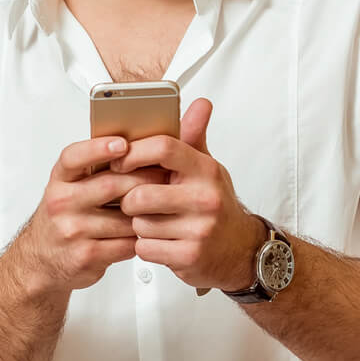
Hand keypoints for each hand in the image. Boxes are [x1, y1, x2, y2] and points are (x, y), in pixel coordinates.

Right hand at [12, 136, 149, 294]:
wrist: (41, 260)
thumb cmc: (64, 219)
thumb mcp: (68, 188)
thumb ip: (94, 170)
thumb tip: (137, 146)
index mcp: (59, 181)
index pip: (73, 158)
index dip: (98, 148)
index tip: (122, 144)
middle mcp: (62, 203)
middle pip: (111, 185)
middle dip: (144, 180)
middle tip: (166, 176)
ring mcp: (73, 230)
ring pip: (125, 217)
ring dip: (148, 213)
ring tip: (161, 206)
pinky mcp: (87, 255)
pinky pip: (127, 243)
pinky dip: (141, 237)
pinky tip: (145, 232)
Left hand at [115, 99, 263, 291]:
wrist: (240, 250)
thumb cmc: (214, 204)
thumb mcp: (207, 168)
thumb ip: (193, 137)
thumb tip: (200, 104)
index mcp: (205, 170)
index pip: (163, 148)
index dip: (133, 153)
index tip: (119, 162)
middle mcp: (205, 198)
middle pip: (141, 194)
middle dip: (129, 201)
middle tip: (135, 202)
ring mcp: (200, 228)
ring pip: (139, 224)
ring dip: (138, 226)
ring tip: (153, 222)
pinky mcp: (190, 256)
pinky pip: (145, 248)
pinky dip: (145, 246)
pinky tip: (160, 241)